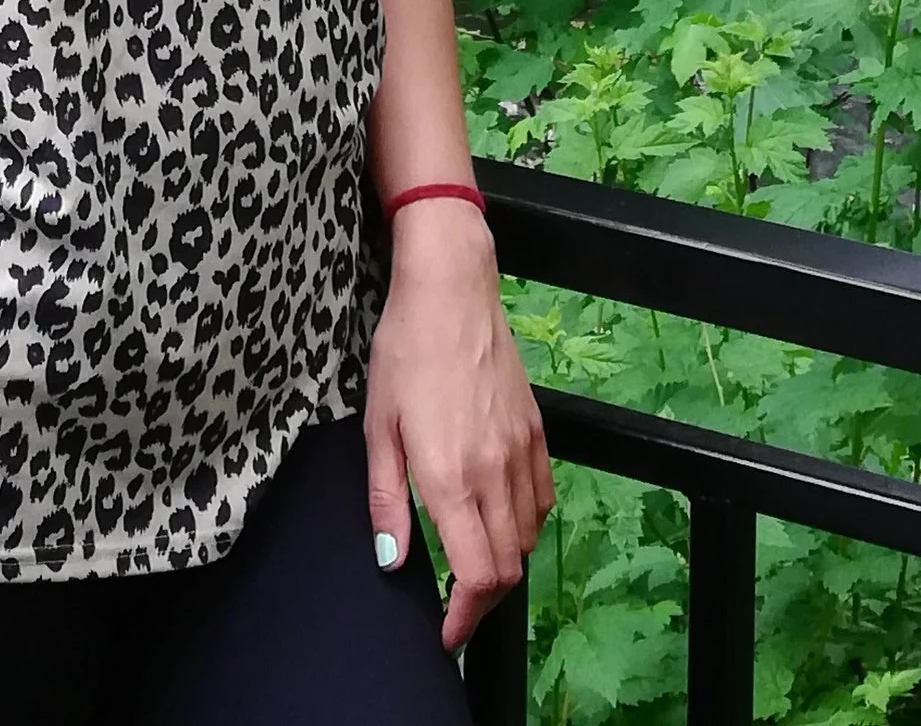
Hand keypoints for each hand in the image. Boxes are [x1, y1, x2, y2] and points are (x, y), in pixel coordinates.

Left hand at [364, 199, 553, 649]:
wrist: (452, 289)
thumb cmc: (404, 352)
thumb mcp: (378, 426)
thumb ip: (387, 499)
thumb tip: (392, 562)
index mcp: (451, 477)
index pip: (477, 576)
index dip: (463, 618)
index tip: (444, 630)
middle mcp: (494, 472)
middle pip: (508, 568)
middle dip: (480, 599)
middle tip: (451, 600)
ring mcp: (522, 451)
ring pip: (528, 537)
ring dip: (503, 562)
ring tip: (471, 558)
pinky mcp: (538, 430)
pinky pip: (542, 498)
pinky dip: (525, 523)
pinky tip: (499, 514)